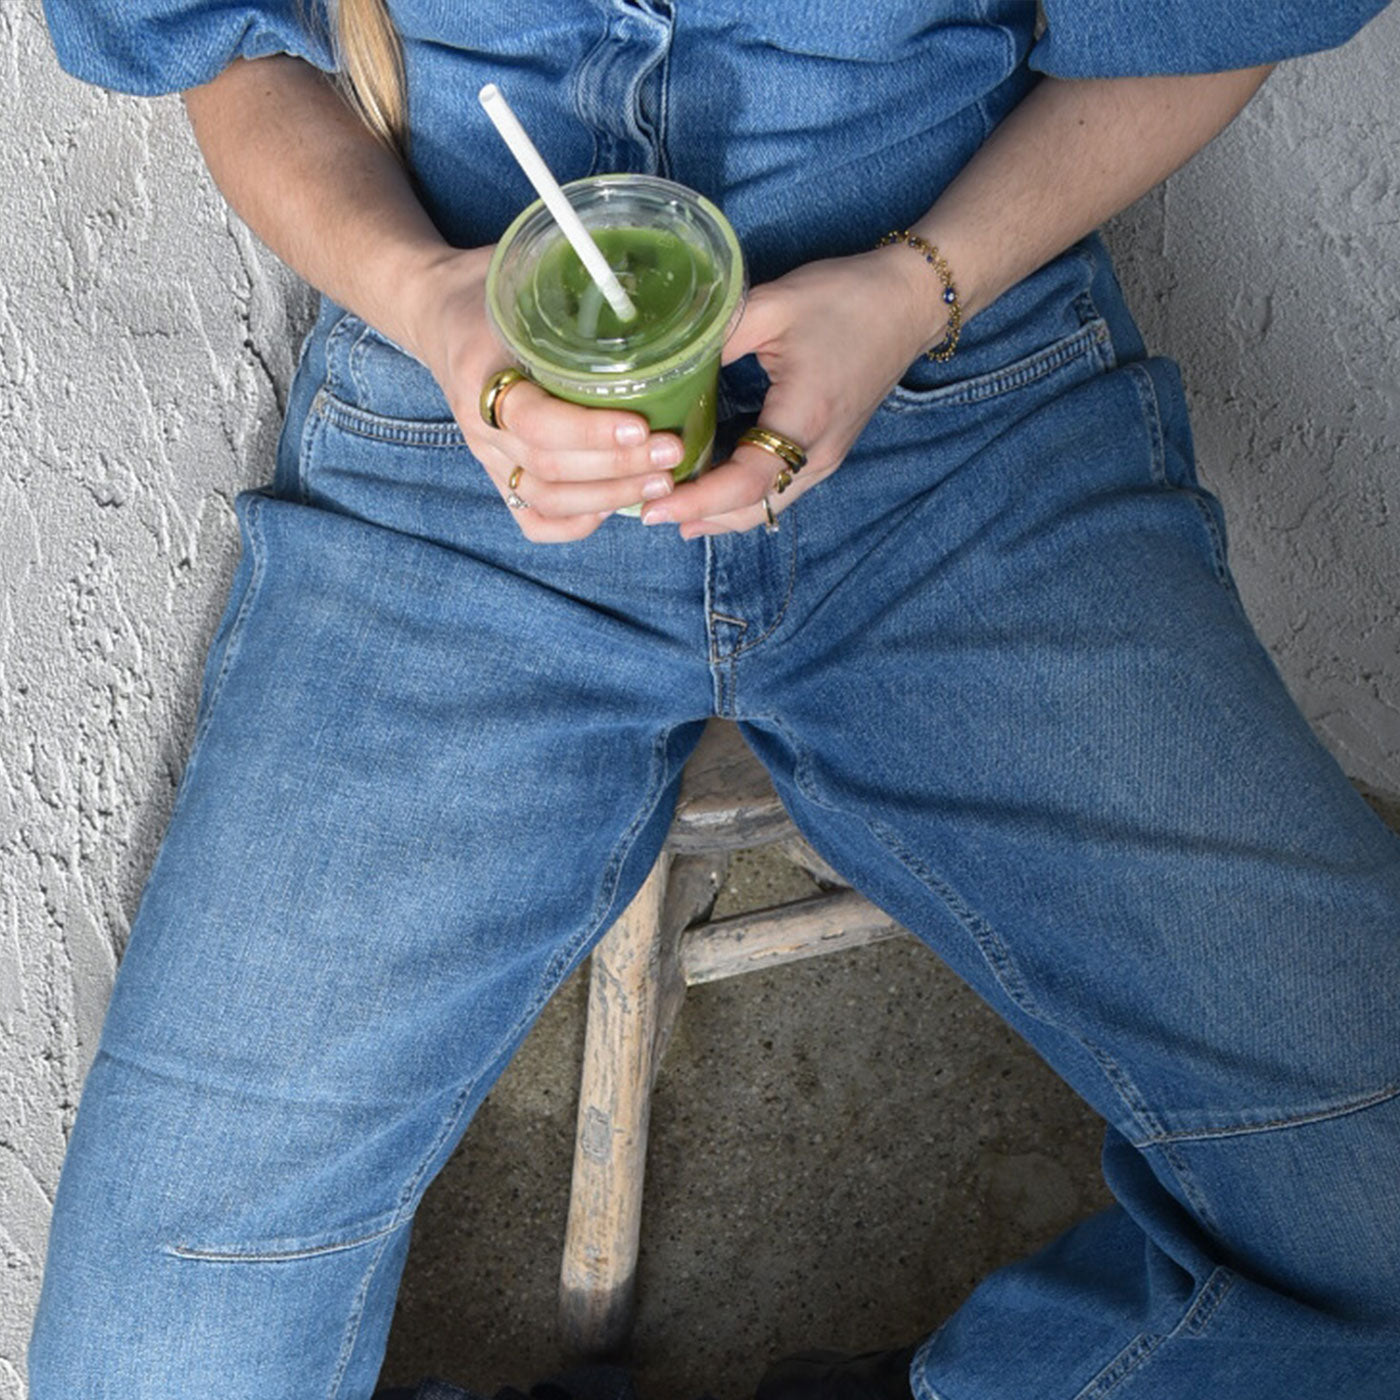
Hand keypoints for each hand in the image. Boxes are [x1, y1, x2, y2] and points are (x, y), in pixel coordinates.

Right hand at [405, 246, 685, 541]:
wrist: (437, 311)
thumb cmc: (492, 288)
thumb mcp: (527, 273)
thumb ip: (579, 287)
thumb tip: (665, 289)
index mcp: (482, 372)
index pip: (535, 422)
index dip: (591, 432)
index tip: (642, 425)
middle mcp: (480, 425)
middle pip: (550, 468)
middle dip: (619, 467)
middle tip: (673, 453)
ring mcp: (487, 456)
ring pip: (546, 499)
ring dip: (609, 497)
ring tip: (661, 480)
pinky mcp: (497, 475)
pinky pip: (531, 520)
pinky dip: (575, 524)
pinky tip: (614, 508)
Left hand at [638, 246, 949, 537]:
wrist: (910, 303)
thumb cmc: (847, 299)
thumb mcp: (773, 305)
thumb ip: (718, 335)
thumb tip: (666, 361)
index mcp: (805, 419)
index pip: (746, 483)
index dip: (697, 499)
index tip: (654, 505)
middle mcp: (819, 452)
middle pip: (754, 508)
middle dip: (701, 515)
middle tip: (648, 511)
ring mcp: (826, 456)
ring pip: (767, 505)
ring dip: (720, 512)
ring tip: (671, 510)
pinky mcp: (826, 450)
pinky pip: (779, 487)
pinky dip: (742, 497)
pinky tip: (709, 492)